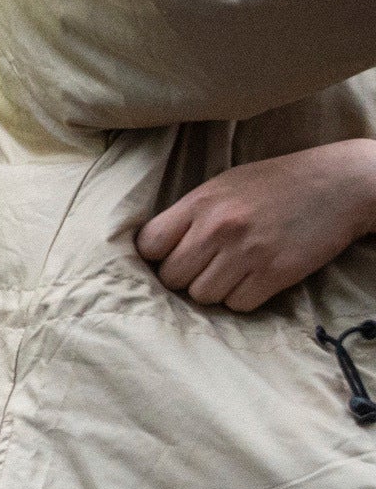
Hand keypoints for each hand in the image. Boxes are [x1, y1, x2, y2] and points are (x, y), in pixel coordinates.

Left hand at [137, 138, 375, 309]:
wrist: (339, 184)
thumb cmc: (276, 183)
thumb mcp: (224, 185)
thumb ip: (190, 214)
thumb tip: (157, 248)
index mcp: (200, 202)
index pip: (148, 245)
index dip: (156, 256)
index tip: (171, 256)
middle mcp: (218, 228)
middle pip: (172, 278)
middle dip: (185, 277)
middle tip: (206, 267)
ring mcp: (247, 252)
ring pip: (202, 296)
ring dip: (215, 290)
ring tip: (234, 271)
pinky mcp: (276, 273)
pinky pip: (238, 305)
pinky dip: (243, 298)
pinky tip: (255, 279)